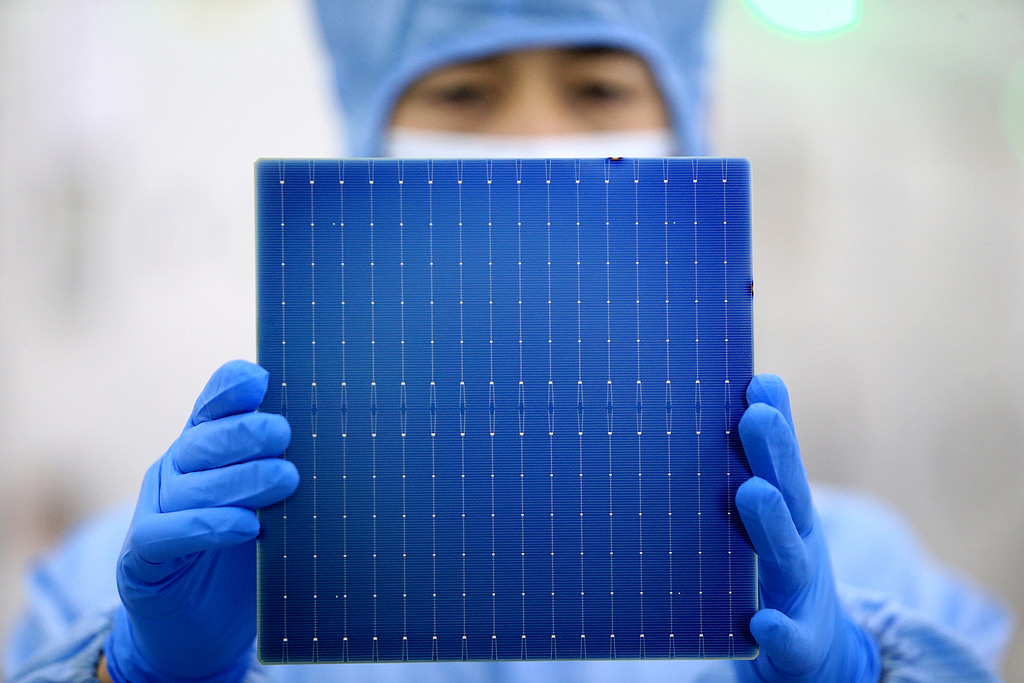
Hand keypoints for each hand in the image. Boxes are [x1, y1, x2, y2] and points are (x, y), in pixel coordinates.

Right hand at [104, 360, 297, 681]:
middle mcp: (175, 471)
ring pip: (190, 484)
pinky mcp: (142, 557)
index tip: (260, 381)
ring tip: (285, 480)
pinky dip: (208, 527)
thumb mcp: (270, 507)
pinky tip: (246, 527)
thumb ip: (285, 471)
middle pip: (203, 440)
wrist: (199, 629)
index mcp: (204, 449)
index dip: (229, 390)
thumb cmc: (244, 556)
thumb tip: (343, 443)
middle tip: (285, 435)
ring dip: (240, 478)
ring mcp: (155, 511)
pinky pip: (168, 533)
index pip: (210, 407)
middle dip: (245, 432)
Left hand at [733, 374, 879, 681]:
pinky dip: (778, 629)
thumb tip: (751, 390)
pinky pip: (788, 639)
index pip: (781, 462)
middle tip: (755, 416)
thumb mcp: (777, 515)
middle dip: (774, 454)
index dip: (775, 423)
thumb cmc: (781, 569)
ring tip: (752, 492)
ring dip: (771, 524)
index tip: (757, 382)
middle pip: (789, 496)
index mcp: (789, 513)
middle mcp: (798, 545)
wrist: (820, 656)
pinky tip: (760, 620)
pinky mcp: (797, 645)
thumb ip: (761, 462)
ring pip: (787, 557)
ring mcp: (799, 594)